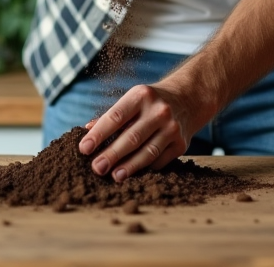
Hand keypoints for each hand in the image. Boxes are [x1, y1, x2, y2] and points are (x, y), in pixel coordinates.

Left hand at [78, 82, 201, 181]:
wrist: (189, 98)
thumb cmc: (150, 102)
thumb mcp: (132, 100)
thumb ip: (111, 116)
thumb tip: (87, 130)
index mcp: (141, 96)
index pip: (116, 117)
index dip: (99, 134)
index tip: (84, 149)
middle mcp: (159, 111)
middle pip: (131, 137)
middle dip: (112, 154)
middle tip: (96, 168)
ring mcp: (172, 128)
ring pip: (147, 152)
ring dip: (129, 166)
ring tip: (114, 176)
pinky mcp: (181, 144)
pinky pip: (160, 161)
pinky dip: (144, 168)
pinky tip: (132, 174)